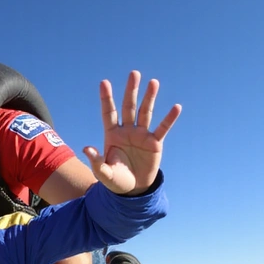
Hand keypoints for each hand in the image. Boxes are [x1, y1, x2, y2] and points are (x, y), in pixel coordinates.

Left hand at [83, 70, 180, 194]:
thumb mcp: (104, 173)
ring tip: (153, 82)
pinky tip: (176, 107)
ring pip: (145, 112)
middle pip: (129, 107)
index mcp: (112, 135)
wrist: (133, 189)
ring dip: (149, 98)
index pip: (109, 113)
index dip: (106, 98)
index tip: (104, 82)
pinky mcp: (155, 143)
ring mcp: (141, 135)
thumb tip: (87, 148)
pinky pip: (163, 128)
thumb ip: (96, 162)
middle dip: (131, 91)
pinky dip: (169, 118)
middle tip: (134, 74)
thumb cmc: (116, 180)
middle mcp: (127, 131)